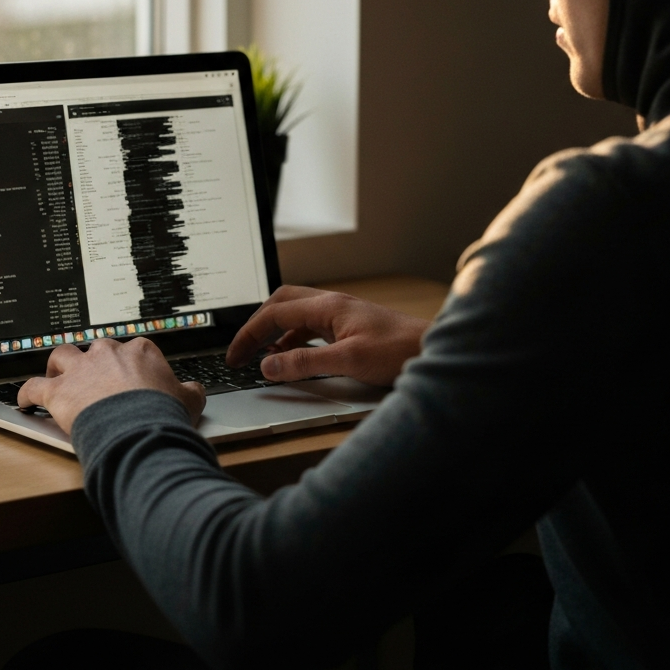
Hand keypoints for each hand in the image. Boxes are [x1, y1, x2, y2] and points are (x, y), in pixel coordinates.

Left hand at [18, 338, 205, 435]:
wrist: (137, 430)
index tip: (130, 379)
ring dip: (58, 366)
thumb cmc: (161, 414)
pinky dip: (27, 395)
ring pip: (61, 356)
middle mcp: (107, 353)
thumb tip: (194, 390)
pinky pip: (33, 387)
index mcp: (140, 351)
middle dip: (95, 362)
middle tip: (97, 379)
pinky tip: (25, 401)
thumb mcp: (189, 400)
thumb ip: (189, 391)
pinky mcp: (57, 391)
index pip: (132, 350)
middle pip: (96, 349)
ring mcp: (80, 370)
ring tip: (58, 377)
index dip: (130, 366)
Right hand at [227, 286, 427, 387]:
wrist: (434, 351)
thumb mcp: (347, 361)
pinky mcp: (350, 327)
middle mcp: (332, 305)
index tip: (235, 356)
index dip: (249, 334)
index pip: (275, 313)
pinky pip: (311, 328)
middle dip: (257, 325)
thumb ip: (305, 363)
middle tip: (241, 351)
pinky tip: (292, 358)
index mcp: (328, 306)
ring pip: (296, 315)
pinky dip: (294, 340)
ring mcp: (342, 315)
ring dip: (275, 333)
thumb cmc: (399, 351)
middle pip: (281, 304)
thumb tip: (268, 365)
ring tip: (262, 357)